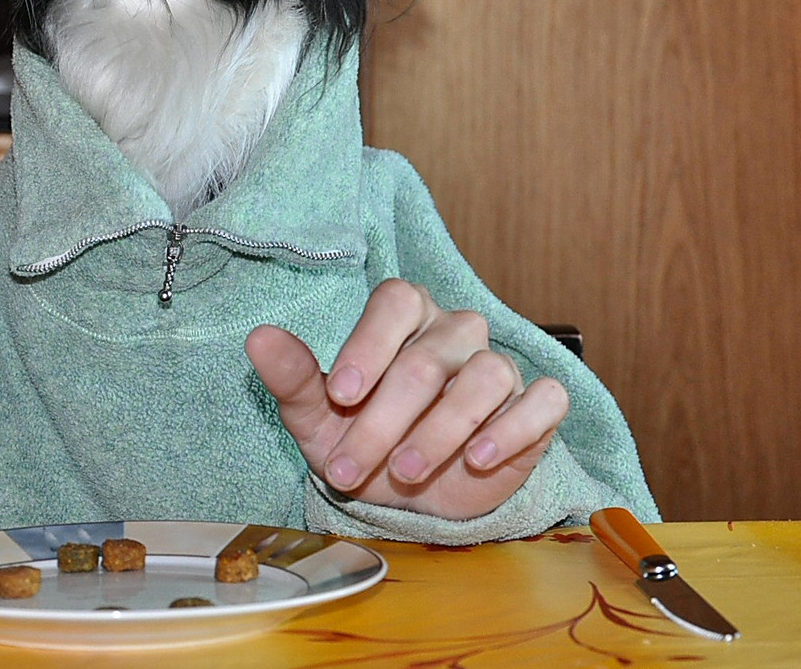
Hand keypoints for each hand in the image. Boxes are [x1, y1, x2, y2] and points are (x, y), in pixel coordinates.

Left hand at [245, 279, 569, 520]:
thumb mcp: (319, 417)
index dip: (369, 345)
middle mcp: (456, 332)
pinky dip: (511, 429)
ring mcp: (500, 365)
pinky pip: (542, 400)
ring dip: (441, 431)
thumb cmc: (364, 440)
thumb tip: (258, 338)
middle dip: (383, 421)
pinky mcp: (536, 404)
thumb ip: (294, 377)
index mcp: (406, 317)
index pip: (396, 302)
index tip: (341, 395)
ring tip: (405, 470)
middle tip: (350, 469)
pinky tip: (477, 458)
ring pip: (486, 377)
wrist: (414, 497)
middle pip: (428, 360)